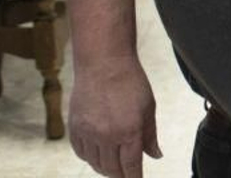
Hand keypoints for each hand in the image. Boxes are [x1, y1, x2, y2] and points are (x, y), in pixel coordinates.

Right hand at [69, 60, 161, 177]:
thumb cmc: (131, 82)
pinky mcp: (75, 128)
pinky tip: (98, 155)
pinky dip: (90, 158)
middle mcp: (107, 136)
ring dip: (105, 169)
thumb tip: (155, 156)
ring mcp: (88, 133)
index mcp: (129, 131)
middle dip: (121, 175)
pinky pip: (81, 153)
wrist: (103, 63)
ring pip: (95, 164)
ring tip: (114, 167)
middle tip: (127, 174)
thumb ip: (150, 135)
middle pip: (112, 169)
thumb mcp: (148, 107)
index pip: (131, 167)